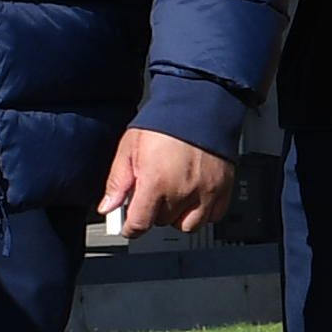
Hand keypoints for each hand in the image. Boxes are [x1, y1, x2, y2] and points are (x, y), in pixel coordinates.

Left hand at [102, 130, 226, 242]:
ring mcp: (206, 192)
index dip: (130, 228)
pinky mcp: (224, 188)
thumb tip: (108, 206)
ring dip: (179, 216)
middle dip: (154, 211)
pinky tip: (194, 196)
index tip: (129, 225)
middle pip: (162, 222)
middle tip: (153, 192)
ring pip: (189, 224)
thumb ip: (118, 181)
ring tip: (174, 196)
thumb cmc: (165, 122)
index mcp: (156, 183)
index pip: (139, 224)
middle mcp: (182, 192)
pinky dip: (203, 211)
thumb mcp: (130, 147)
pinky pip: (213, 215)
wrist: (199, 103)